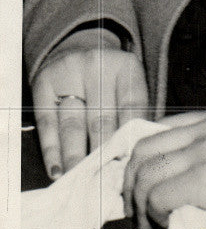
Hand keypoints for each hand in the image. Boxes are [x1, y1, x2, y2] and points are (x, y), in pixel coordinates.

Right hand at [31, 26, 149, 177]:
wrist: (79, 46)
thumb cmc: (110, 78)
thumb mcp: (129, 84)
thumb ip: (135, 114)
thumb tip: (138, 155)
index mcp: (126, 66)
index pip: (132, 107)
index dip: (130, 140)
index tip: (129, 167)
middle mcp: (98, 66)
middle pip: (101, 120)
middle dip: (103, 154)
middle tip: (106, 182)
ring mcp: (69, 73)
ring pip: (73, 124)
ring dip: (76, 158)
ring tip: (81, 182)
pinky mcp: (45, 83)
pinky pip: (48, 122)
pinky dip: (52, 150)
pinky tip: (57, 170)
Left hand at [122, 110, 205, 228]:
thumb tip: (172, 178)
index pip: (158, 130)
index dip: (140, 162)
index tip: (138, 187)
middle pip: (144, 150)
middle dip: (130, 184)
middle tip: (134, 210)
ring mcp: (204, 151)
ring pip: (146, 174)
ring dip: (138, 205)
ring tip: (147, 224)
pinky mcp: (204, 178)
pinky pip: (159, 196)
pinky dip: (153, 214)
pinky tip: (163, 224)